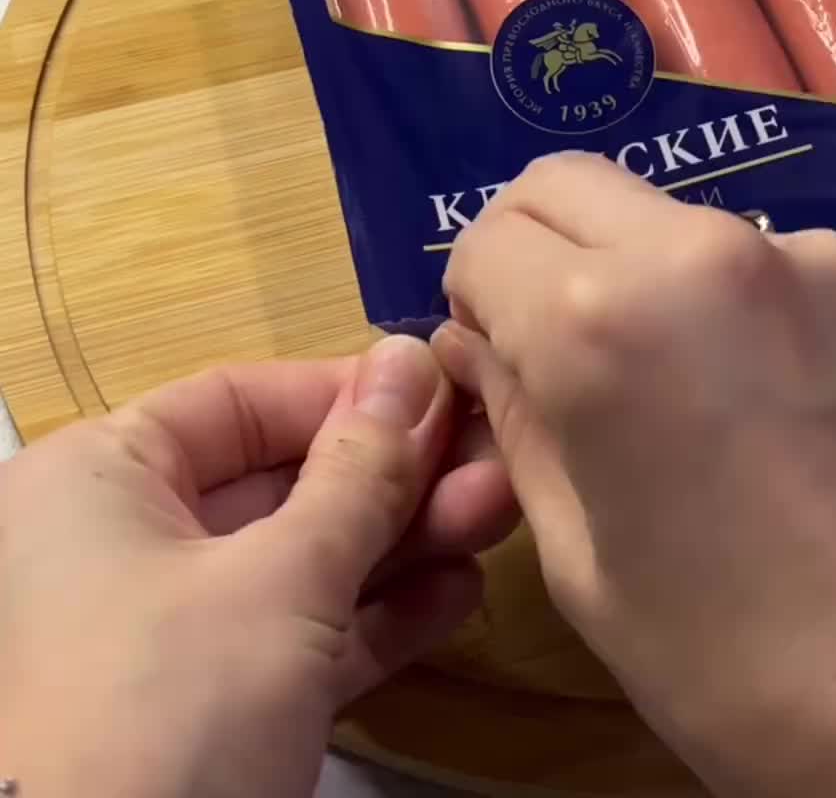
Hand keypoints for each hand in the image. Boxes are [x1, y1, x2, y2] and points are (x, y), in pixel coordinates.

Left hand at [0, 339, 516, 797]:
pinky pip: (294, 640)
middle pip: (276, 481)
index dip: (347, 392)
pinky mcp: (201, 716)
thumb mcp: (280, 581)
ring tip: (497, 518)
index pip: (239, 401)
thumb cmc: (172, 713)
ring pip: (296, 563)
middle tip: (495, 460)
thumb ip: (359, 472)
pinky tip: (456, 596)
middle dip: (392, 476)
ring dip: (399, 545)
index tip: (448, 390)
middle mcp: (118, 544)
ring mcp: (159, 636)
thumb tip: (410, 358)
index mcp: (98, 480)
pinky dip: (370, 620)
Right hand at [435, 152, 835, 797]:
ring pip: (688, 225)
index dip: (477, 304)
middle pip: (571, 186)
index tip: (504, 361)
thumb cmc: (734, 665)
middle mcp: (703, 252)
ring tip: (713, 396)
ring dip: (668, 283)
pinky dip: (771, 313)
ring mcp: (817, 253)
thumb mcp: (581, 561)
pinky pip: (793, 264)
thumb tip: (477, 344)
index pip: (486, 241)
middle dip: (546, 251)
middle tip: (574, 346)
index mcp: (597, 324)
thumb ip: (515, 421)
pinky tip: (804, 410)